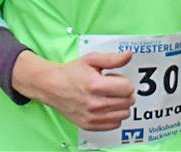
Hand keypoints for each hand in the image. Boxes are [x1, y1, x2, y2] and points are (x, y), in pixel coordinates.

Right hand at [12, 51, 134, 131]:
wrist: (51, 86)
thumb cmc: (70, 73)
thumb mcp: (92, 60)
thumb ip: (112, 59)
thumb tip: (128, 55)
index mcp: (96, 85)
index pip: (128, 88)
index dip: (125, 81)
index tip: (117, 79)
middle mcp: (94, 104)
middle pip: (127, 102)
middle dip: (124, 93)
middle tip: (113, 87)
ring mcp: (92, 116)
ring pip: (123, 114)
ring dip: (121, 104)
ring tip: (108, 96)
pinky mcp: (89, 125)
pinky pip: (115, 124)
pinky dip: (114, 115)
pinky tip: (106, 106)